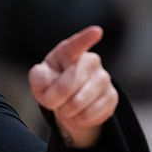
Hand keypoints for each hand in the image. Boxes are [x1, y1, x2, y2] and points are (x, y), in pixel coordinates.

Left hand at [28, 26, 117, 147]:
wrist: (69, 101)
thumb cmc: (52, 84)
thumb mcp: (40, 81)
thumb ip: (38, 77)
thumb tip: (42, 73)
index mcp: (69, 52)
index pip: (77, 45)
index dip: (86, 38)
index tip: (97, 31)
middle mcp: (90, 61)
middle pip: (70, 82)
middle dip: (55, 98)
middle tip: (51, 103)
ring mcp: (104, 78)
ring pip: (80, 101)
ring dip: (67, 111)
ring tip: (65, 108)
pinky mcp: (112, 96)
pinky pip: (92, 114)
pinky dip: (79, 120)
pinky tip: (78, 115)